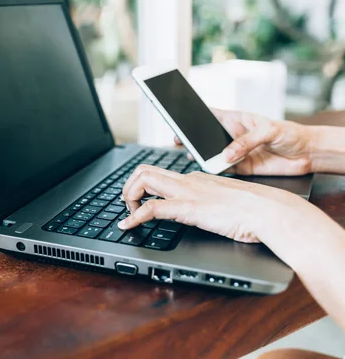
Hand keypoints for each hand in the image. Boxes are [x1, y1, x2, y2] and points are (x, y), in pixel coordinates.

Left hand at [119, 165, 324, 242]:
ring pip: (143, 181)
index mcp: (195, 179)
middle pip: (145, 170)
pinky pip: (152, 208)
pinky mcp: (189, 207)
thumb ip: (210, 204)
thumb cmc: (255, 210)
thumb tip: (203, 213)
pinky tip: (127, 225)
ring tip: (126, 214)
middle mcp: (187, 181)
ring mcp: (187, 192)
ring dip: (128, 196)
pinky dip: (134, 216)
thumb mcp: (225, 203)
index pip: (159, 172)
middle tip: (127, 204)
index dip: (142, 184)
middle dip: (128, 186)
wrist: (270, 211)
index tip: (136, 199)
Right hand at [175, 109, 312, 175]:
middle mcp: (231, 136)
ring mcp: (234, 152)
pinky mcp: (240, 168)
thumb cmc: (290, 134)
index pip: (211, 115)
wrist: (307, 154)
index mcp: (236, 120)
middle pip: (206, 136)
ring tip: (193, 155)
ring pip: (212, 154)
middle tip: (180, 140)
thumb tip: (227, 154)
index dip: (195, 114)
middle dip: (192, 138)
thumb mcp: (270, 130)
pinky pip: (223, 169)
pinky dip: (216, 170)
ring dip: (201, 156)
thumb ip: (247, 141)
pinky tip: (210, 168)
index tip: (181, 117)